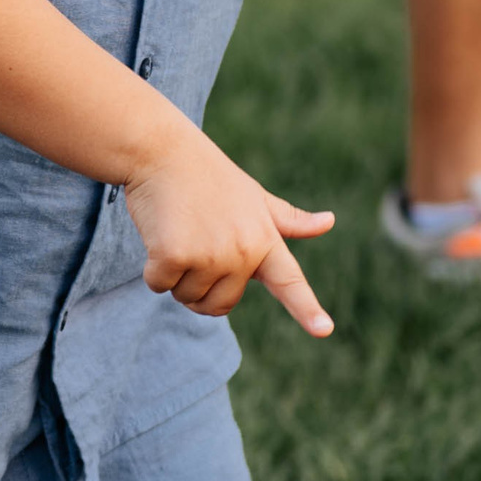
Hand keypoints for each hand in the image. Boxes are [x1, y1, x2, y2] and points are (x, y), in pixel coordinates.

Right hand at [123, 121, 335, 336]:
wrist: (162, 150)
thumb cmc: (207, 174)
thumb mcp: (253, 197)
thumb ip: (287, 220)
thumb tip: (329, 222)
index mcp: (265, 238)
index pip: (289, 281)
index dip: (307, 310)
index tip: (324, 330)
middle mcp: (243, 250)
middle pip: (220, 304)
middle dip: (200, 286)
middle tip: (194, 243)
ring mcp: (210, 254)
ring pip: (187, 297)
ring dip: (175, 276)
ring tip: (178, 232)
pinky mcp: (176, 255)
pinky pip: (159, 285)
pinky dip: (152, 269)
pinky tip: (158, 234)